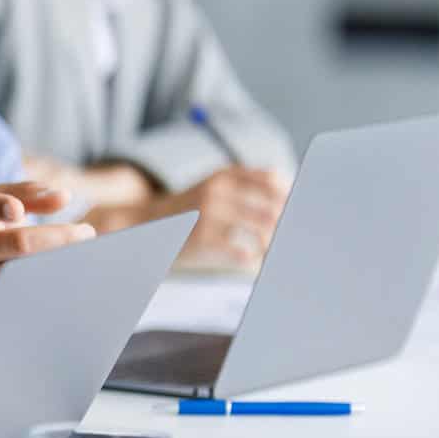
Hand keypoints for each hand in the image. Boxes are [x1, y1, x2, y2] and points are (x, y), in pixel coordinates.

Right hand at [0, 181, 96, 323]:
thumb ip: (25, 193)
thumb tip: (63, 196)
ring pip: (25, 275)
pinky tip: (66, 284)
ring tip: (82, 259)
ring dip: (59, 266)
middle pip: (18, 244)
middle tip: (86, 233)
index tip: (17, 211)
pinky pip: (23, 299)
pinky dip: (48, 291)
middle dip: (58, 237)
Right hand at [89, 166, 287, 268]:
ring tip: (274, 254)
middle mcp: (217, 190)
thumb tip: (290, 196)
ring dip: (273, 245)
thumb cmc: (184, 212)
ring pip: (263, 230)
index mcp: (223, 175)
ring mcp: (209, 214)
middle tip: (292, 241)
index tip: (298, 214)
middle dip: (287, 226)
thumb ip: (245, 186)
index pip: (273, 180)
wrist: (140, 226)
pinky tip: (251, 262)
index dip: (291, 198)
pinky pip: (243, 253)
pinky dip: (254, 260)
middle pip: (273, 208)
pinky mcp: (201, 239)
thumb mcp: (211, 188)